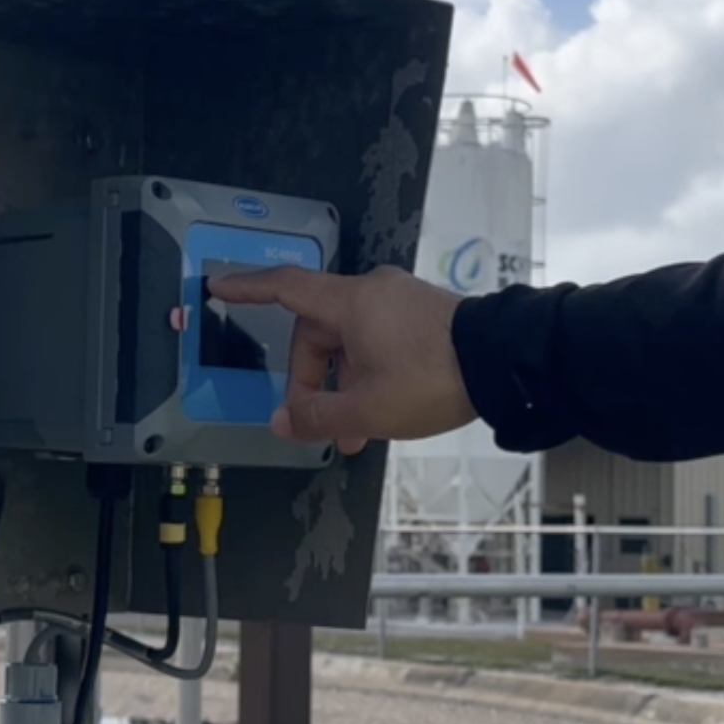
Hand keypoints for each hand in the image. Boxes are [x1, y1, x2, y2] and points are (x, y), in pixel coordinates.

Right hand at [203, 265, 475, 454]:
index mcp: (349, 303)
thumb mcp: (367, 409)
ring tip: (354, 435)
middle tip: (318, 425)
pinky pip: (377, 340)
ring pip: (350, 342)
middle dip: (311, 380)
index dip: (249, 289)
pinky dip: (367, 373)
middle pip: (317, 331)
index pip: (285, 288)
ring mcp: (399, 300)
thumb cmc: (429, 379)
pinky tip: (380, 413)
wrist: (504, 363)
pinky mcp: (423, 314)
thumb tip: (281, 422)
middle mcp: (371, 291)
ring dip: (343, 386)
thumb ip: (317, 416)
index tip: (219, 288)